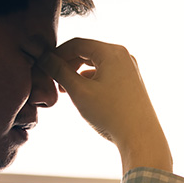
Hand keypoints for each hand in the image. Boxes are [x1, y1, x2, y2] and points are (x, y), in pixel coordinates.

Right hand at [38, 38, 172, 172]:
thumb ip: (58, 71)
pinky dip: (91, 82)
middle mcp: (124, 56)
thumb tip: (43, 57)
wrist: (141, 138)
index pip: (76, 44)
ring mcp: (130, 70)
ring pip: (95, 64)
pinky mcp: (132, 83)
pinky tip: (83, 96)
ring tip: (65, 90)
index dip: (56, 54)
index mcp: (112, 52)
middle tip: (53, 81)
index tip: (42, 66)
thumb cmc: (112, 115)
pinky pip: (106, 75)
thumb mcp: (79, 91)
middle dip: (67, 65)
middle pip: (86, 52)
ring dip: (77, 74)